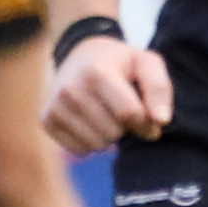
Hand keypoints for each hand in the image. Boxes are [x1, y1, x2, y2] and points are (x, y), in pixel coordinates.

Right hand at [45, 35, 173, 155]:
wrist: (79, 56)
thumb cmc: (120, 63)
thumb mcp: (146, 63)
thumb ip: (159, 88)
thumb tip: (160, 121)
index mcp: (96, 72)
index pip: (130, 114)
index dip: (146, 122)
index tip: (149, 116)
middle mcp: (70, 90)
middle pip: (114, 132)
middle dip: (125, 127)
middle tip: (122, 109)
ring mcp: (56, 106)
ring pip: (97, 145)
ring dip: (109, 136)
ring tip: (107, 115)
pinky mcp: (47, 121)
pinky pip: (80, 150)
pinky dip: (91, 142)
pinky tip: (92, 123)